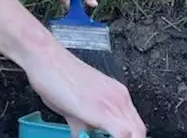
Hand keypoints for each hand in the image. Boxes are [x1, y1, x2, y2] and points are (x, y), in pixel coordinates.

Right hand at [25, 46, 145, 137]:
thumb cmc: (57, 75)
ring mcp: (112, 103)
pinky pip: (123, 135)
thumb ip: (85, 125)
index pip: (135, 127)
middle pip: (140, 132)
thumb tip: (85, 137)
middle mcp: (119, 97)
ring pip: (136, 135)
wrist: (45, 57)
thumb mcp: (75, 106)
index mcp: (117, 95)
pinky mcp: (101, 110)